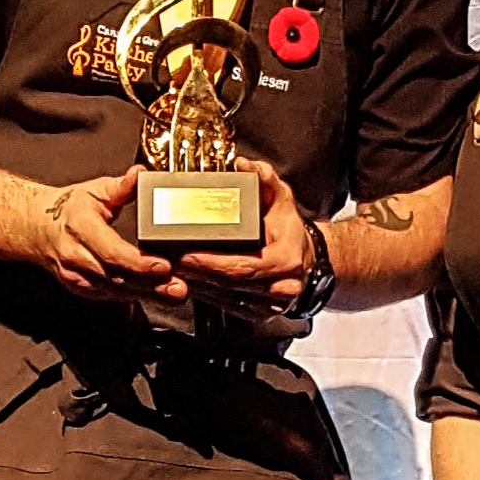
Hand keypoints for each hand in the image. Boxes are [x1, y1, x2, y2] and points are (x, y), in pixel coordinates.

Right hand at [28, 166, 181, 298]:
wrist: (38, 228)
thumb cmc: (68, 210)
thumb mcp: (94, 191)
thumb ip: (121, 186)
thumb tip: (139, 175)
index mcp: (80, 228)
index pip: (111, 252)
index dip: (138, 263)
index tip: (163, 266)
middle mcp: (76, 257)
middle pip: (117, 277)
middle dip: (151, 285)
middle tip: (178, 287)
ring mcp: (78, 277)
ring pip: (116, 291)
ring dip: (147, 295)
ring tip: (174, 293)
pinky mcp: (83, 289)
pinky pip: (112, 296)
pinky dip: (135, 296)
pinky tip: (156, 295)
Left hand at [171, 157, 312, 306]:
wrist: (308, 258)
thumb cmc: (290, 230)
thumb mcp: (282, 198)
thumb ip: (265, 178)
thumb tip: (246, 165)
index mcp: (286, 261)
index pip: (242, 267)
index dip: (212, 264)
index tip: (187, 256)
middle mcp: (280, 287)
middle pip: (229, 285)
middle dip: (197, 274)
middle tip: (171, 262)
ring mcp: (268, 305)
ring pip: (225, 299)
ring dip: (198, 285)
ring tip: (175, 269)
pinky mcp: (257, 313)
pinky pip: (226, 306)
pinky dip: (207, 293)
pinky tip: (192, 281)